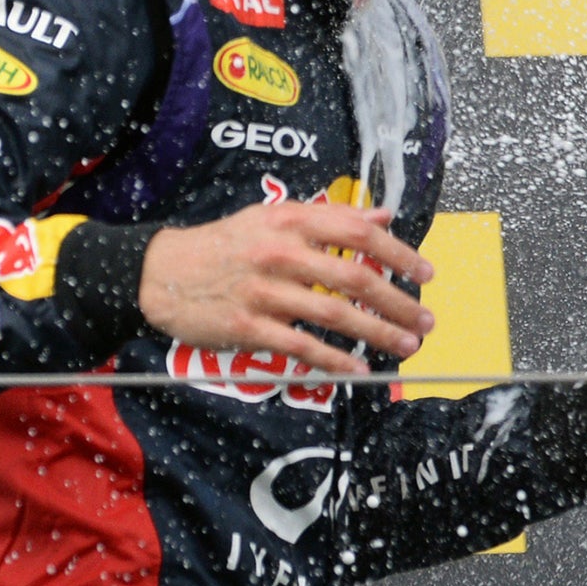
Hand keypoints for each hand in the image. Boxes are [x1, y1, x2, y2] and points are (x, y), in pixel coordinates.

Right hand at [137, 202, 434, 376]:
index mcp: (292, 221)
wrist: (161, 272)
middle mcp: (282, 253)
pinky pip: (301, 347)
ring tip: (405, 346)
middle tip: (424, 321)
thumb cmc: (224, 244)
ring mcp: (265, 291)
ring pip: (334, 315)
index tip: (425, 273)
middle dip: (397, 303)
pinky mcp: (248, 326)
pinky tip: (357, 371)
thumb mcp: (273, 216)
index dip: (398, 253)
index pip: (358, 231)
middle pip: (354, 277)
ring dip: (377, 334)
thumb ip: (329, 217)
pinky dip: (333, 361)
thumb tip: (383, 215)